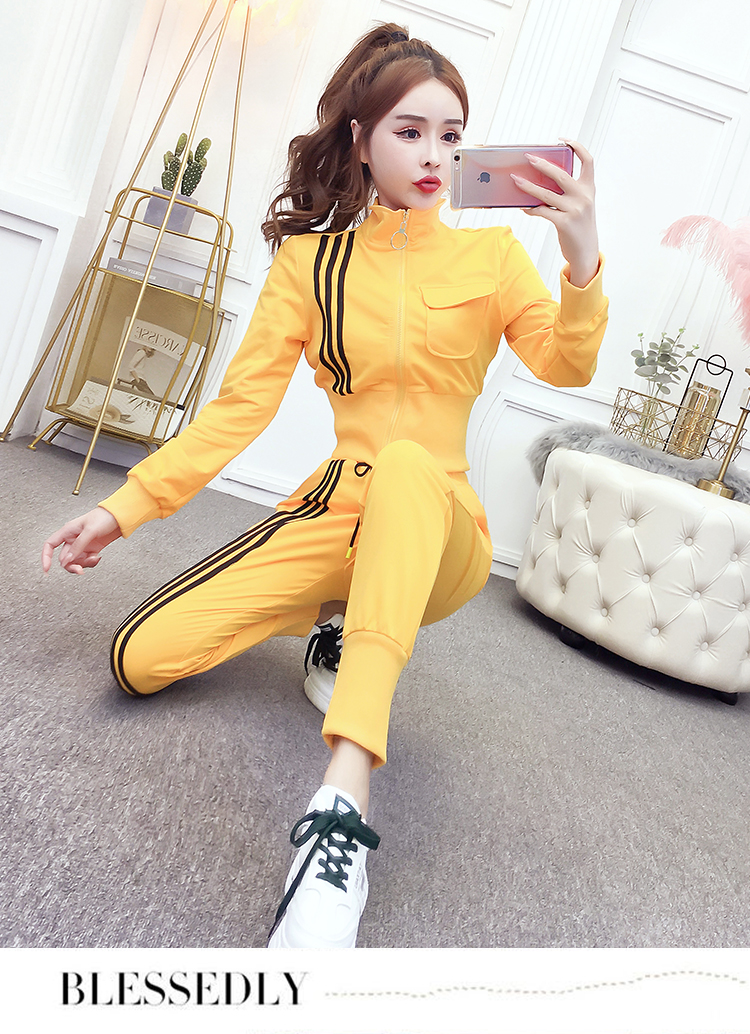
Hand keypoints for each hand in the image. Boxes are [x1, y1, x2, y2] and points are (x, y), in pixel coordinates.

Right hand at [41, 507, 121, 574]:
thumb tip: (68, 560)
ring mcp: (82, 545)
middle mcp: (73, 539)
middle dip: (72, 565)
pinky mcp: (92, 549)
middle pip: (64, 558)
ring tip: (94, 559)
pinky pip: (86, 561)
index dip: (46, 557)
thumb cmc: (104, 517)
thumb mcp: (90, 530)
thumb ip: (78, 545)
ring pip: (76, 561)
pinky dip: (91, 562)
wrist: (120, 517)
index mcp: (68, 531)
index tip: (47, 569)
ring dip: (84, 564)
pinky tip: (97, 557)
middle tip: (80, 570)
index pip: (50, 545)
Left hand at [510, 140, 599, 286]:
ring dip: (528, 186)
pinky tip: (523, 206)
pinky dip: (531, 208)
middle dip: (542, 164)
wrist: (586, 252)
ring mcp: (574, 210)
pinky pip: (542, 211)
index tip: (563, 140)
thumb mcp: (580, 205)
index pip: (588, 160)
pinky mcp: (564, 223)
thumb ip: (568, 192)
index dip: (577, 146)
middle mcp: (584, 196)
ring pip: (546, 194)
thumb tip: (541, 180)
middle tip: (528, 158)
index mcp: (589, 188)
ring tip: (515, 180)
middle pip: (561, 174)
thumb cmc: (579, 226)